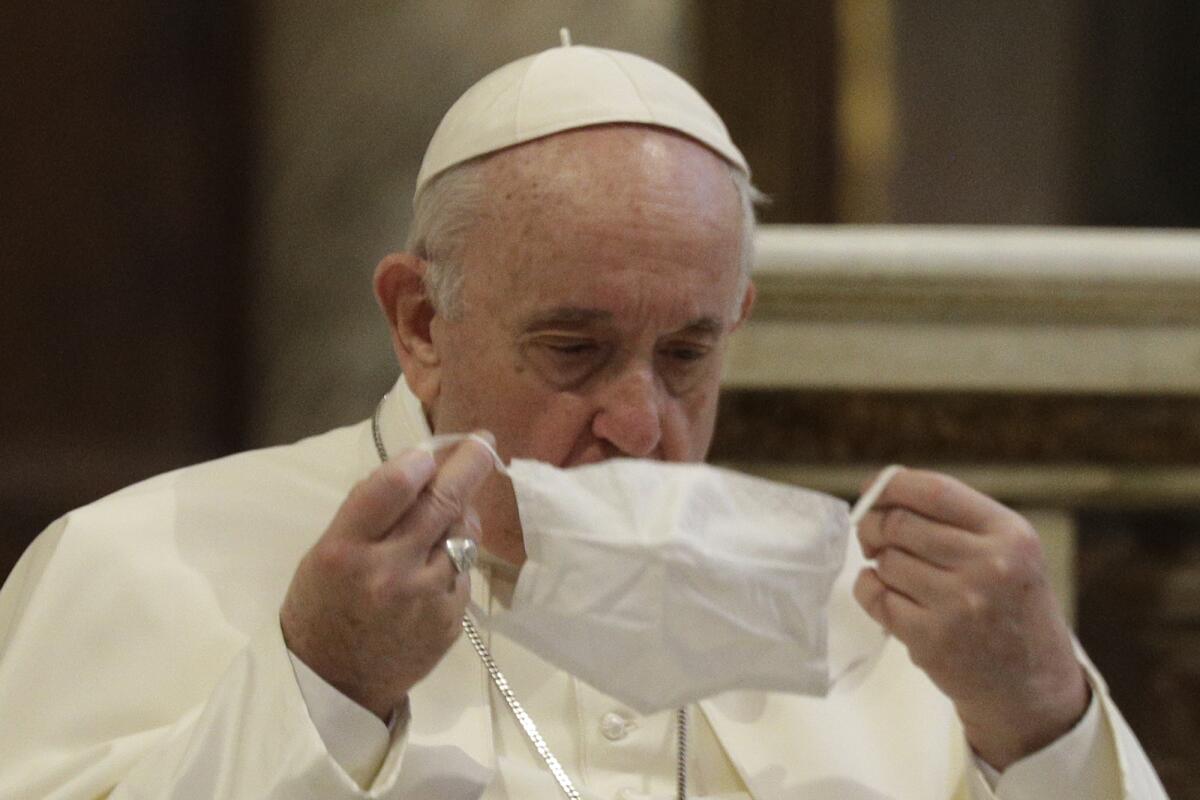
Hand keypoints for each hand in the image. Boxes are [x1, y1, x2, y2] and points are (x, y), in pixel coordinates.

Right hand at [279, 435, 494, 719]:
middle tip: (483, 442)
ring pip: (463, 532)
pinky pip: (464, 569)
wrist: (335, 683)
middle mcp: (389, 572)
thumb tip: (418, 467)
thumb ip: (369, 511)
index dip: (421, 459)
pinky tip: (439, 560)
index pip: (393, 487)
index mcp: (345, 550)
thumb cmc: (324, 606)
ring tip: (450, 509)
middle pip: (442, 501)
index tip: (431, 449)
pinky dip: (457, 554)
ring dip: (462, 512)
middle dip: (469, 463)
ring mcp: (426, 598)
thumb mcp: (327, 551)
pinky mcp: (451, 619)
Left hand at [853, 467, 1089, 768]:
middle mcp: (990, 566)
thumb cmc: (1009, 605)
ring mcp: (960, 604)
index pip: (934, 491)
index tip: (873, 490)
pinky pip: (874, 596)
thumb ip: (955, 517)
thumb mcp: (1009, 550)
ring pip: (886, 560)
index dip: (892, 485)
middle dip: (874, 526)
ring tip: (900, 575)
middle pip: (899, 523)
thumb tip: (882, 489)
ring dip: (880, 563)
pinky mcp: (932, 639)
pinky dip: (869, 589)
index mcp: (1010, 534)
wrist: (1031, 684)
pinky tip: (887, 594)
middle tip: (873, 537)